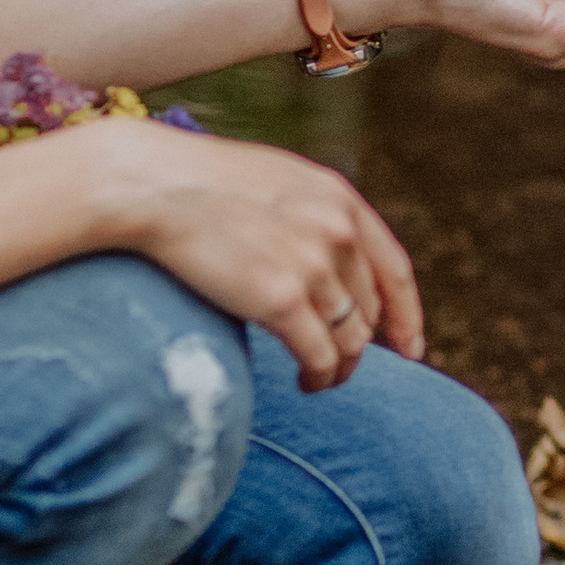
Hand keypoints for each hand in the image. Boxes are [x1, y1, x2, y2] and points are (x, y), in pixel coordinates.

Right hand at [90, 123, 421, 388]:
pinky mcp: (281, 300)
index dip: (407, 315)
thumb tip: (329, 256)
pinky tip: (306, 382)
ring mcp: (313, 266)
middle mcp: (337, 232)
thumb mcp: (277, 182)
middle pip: (369, 311)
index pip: (394, 270)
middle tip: (339, 366)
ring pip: (350, 339)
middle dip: (359, 344)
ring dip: (339, 367)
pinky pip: (321, 356)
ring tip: (320, 380)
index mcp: (340, 200)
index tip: (409, 347)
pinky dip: (320, 377)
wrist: (154, 186)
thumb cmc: (200, 185)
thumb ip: (313, 214)